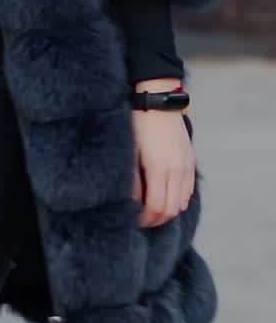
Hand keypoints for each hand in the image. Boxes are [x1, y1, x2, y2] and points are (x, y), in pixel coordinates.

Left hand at [131, 78, 194, 227]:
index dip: (145, 219)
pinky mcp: (191, 161)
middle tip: (142, 219)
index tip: (135, 220)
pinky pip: (188, 191)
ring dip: (168, 211)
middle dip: (156, 219)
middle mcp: (177, 171)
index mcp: (159, 169)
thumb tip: (132, 203)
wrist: (159, 102)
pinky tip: (165, 196)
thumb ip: (132, 180)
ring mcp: (187, 166)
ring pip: (182, 203)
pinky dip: (178, 200)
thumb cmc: (139, 123)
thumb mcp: (131, 151)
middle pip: (171, 210)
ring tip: (152, 209)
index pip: (156, 208)